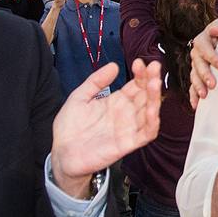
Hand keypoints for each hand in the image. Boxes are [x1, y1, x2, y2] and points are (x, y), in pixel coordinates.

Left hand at [51, 59, 162, 195]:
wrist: (62, 154)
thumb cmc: (70, 129)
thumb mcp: (79, 97)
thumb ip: (95, 81)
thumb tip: (114, 65)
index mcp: (117, 101)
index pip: (136, 85)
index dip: (141, 73)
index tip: (139, 62)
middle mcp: (126, 114)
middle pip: (146, 95)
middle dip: (152, 80)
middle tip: (154, 67)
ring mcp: (128, 128)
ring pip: (150, 112)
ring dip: (155, 98)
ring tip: (154, 84)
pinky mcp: (127, 144)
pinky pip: (147, 134)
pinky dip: (153, 122)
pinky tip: (153, 110)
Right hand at [187, 18, 217, 108]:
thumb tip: (216, 31)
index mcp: (202, 40)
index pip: (205, 48)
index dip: (213, 57)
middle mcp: (196, 53)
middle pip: (198, 64)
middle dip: (205, 75)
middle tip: (213, 84)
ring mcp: (195, 66)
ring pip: (194, 76)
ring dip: (198, 86)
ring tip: (205, 95)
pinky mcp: (197, 76)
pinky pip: (192, 87)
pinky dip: (193, 96)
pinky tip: (196, 106)